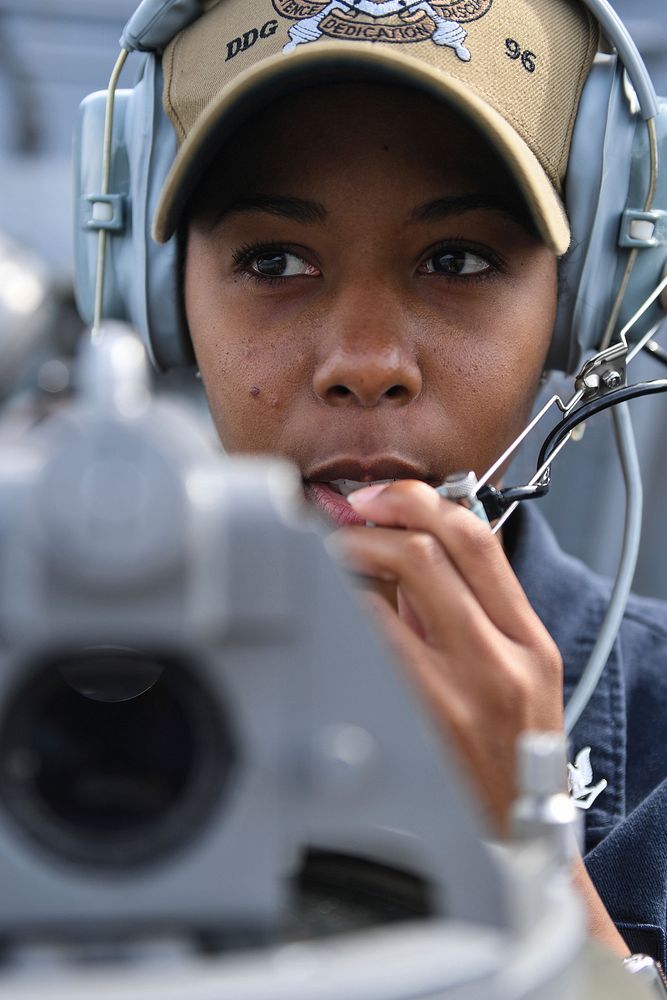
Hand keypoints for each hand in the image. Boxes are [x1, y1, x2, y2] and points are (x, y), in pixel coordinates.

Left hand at [331, 480, 563, 834]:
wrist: (514, 840)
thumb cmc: (509, 754)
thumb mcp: (516, 675)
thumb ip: (471, 612)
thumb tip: (405, 551)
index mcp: (528, 643)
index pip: (477, 540)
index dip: (419, 502)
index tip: (383, 498)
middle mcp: (499, 661)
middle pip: (430, 550)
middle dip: (374, 522)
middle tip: (345, 522)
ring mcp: (456, 693)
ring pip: (390, 589)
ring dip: (348, 561)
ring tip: (331, 564)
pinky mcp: (413, 722)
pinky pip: (365, 643)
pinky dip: (342, 612)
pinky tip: (330, 612)